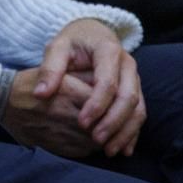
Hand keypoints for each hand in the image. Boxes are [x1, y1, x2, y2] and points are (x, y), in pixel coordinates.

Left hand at [9, 18, 143, 156]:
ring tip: (109, 150)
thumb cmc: (73, 41)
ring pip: (138, 108)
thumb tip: (41, 94)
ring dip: (125, 131)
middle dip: (113, 122)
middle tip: (95, 140)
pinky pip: (141, 113)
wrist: (92, 32)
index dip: (96, 105)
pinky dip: (133, 132)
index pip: (108, 83)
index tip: (82, 123)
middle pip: (128, 98)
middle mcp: (128, 64)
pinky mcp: (136, 89)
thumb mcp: (58, 47)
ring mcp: (135, 78)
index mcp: (109, 51)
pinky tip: (124, 149)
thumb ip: (50, 68)